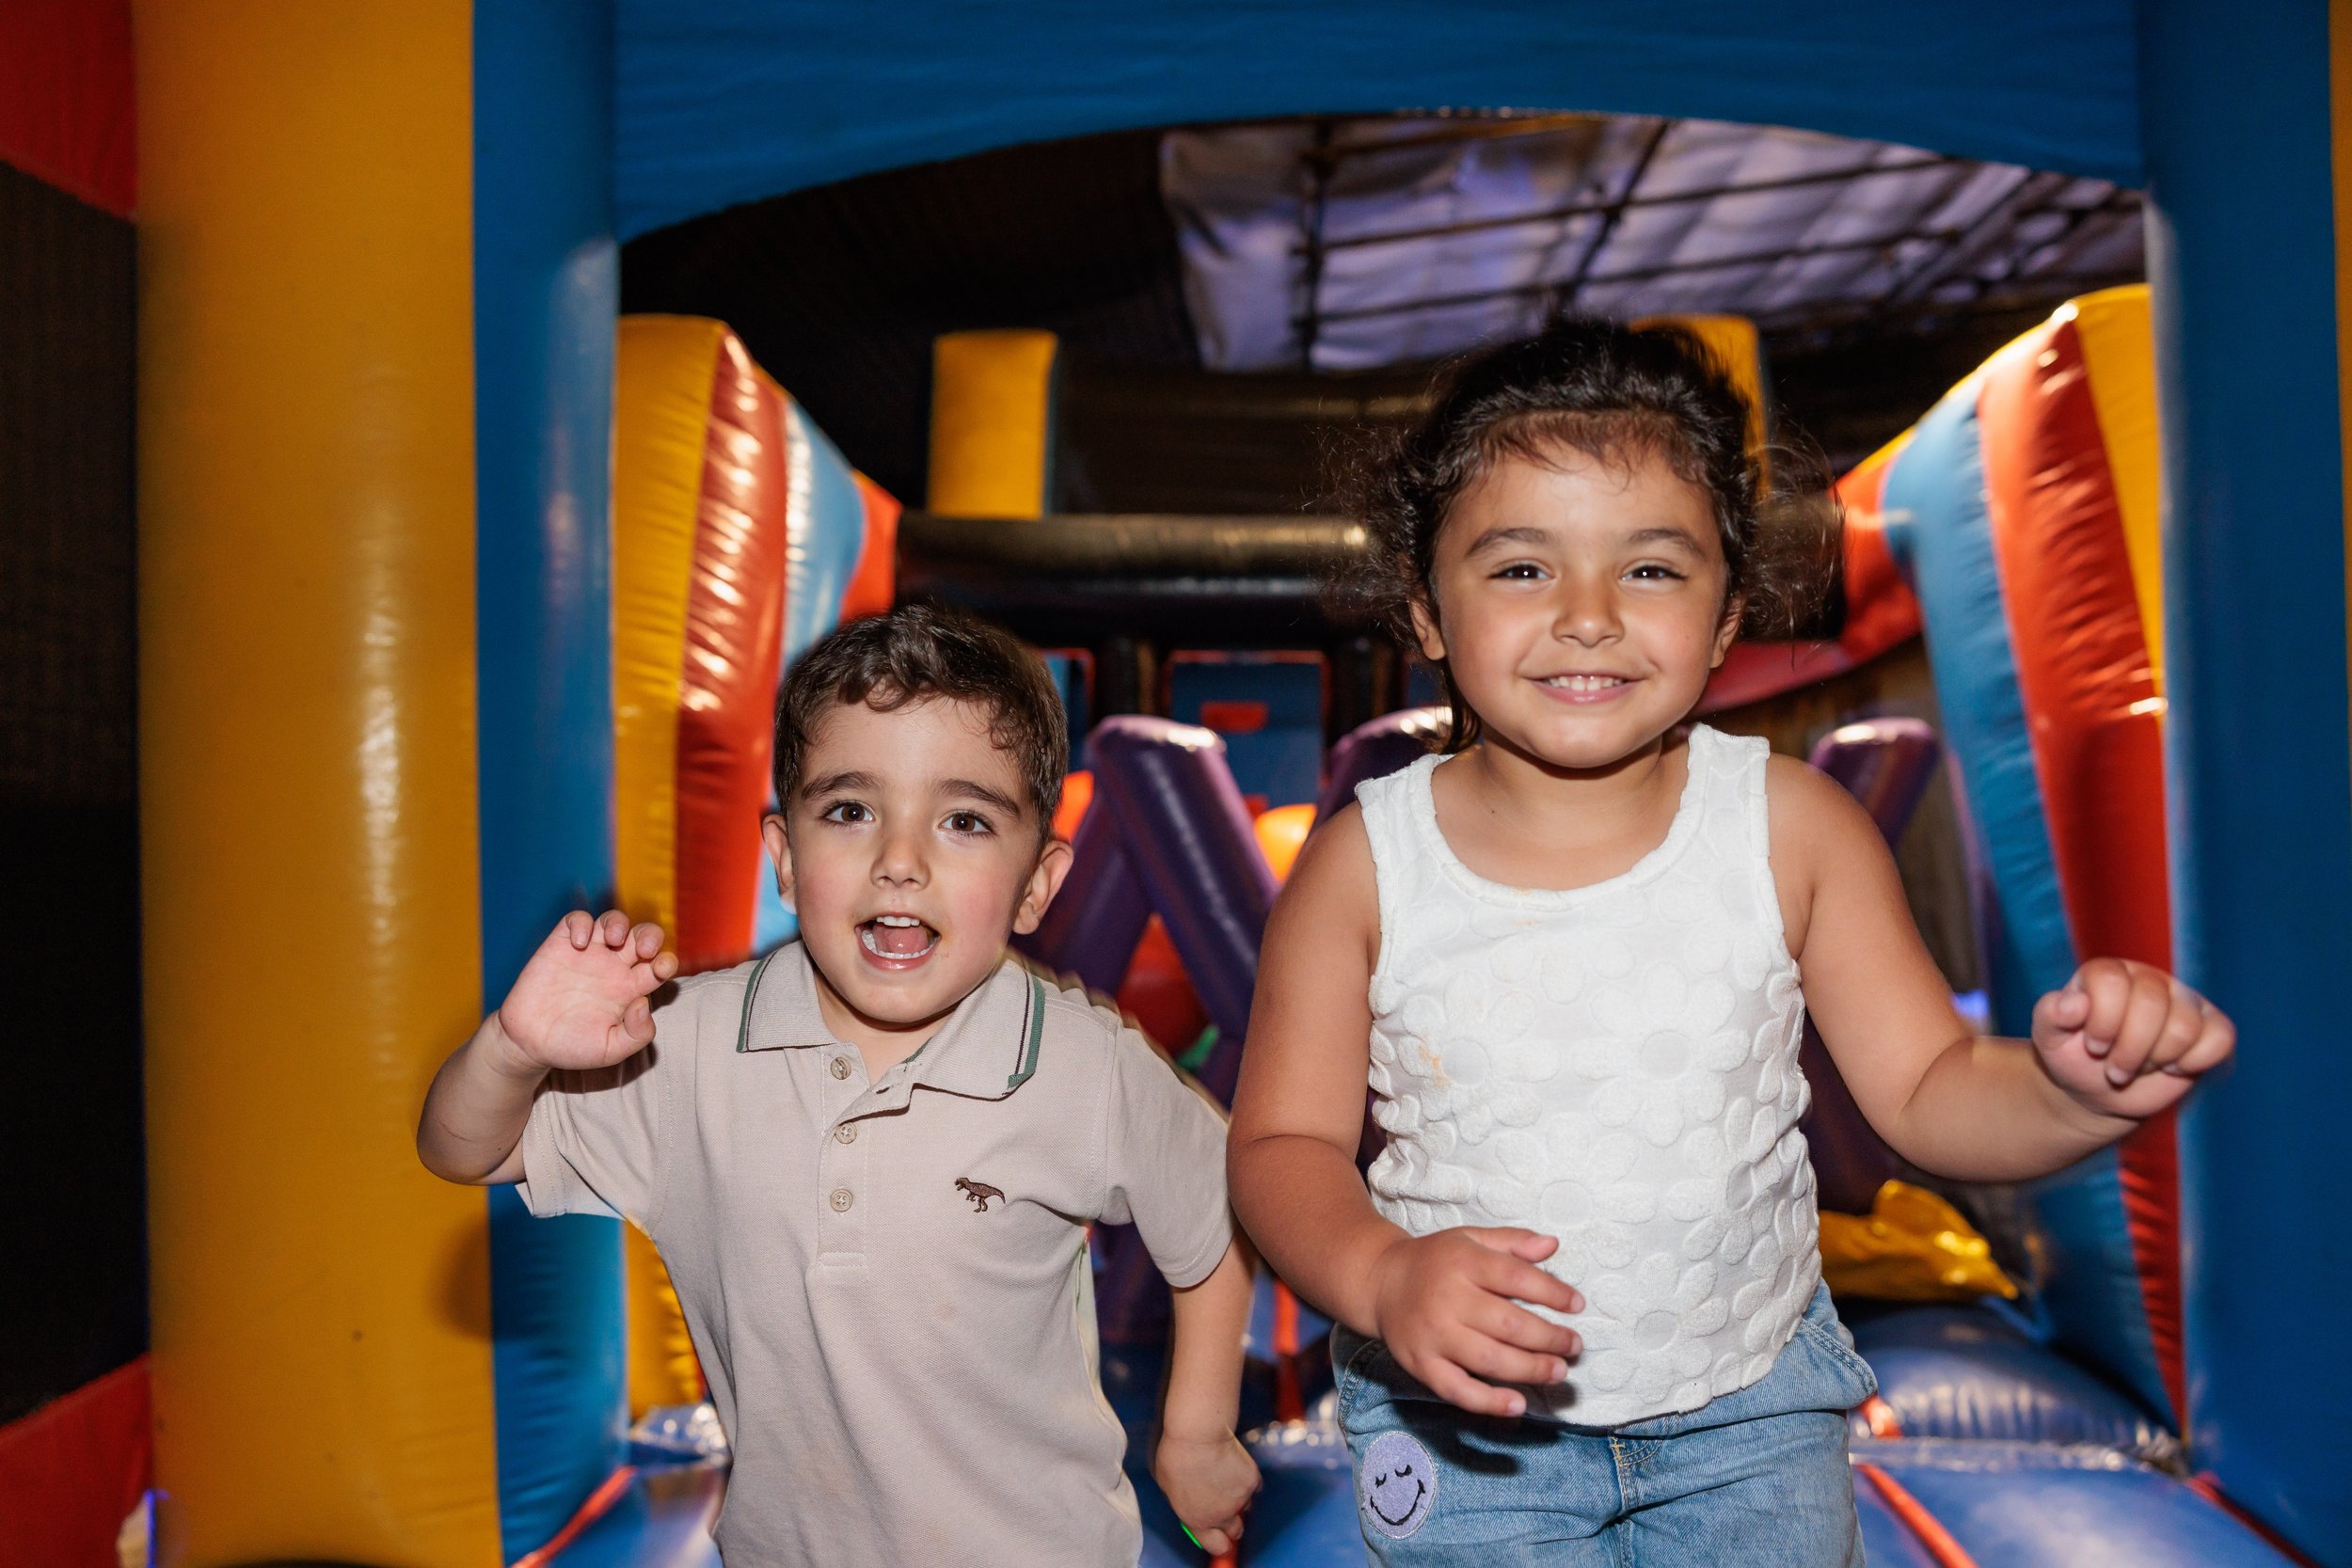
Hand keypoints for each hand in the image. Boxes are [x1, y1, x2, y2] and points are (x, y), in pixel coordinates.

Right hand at [493, 910, 678, 1074]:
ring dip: (619, 923)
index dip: (667, 961)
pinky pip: (577, 920)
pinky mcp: (561, 946)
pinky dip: (582, 924)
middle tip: (645, 949)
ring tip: (613, 940)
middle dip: (651, 935)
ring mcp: (588, 954)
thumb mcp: (610, 1050)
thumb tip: (644, 1003)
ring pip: (613, 922)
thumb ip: (636, 1034)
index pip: (659, 965)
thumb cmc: (571, 1047)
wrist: (529, 1043)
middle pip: (643, 936)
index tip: (662, 969)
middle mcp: (613, 967)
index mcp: (630, 989)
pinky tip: (579, 944)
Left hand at [1152, 1429, 1258, 1556]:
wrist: (1197, 1436)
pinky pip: (1253, 1487)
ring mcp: (1239, 1499)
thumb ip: (1183, 1503)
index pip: (1216, 1545)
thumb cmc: (1176, 1457)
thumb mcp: (1168, 1488)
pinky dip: (1246, 1480)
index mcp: (1198, 1520)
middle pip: (1236, 1531)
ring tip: (1226, 1478)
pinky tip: (1235, 1466)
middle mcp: (1221, 1515)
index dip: (1219, 1543)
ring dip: (1238, 1499)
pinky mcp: (1251, 1481)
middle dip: (1232, 1523)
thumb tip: (1189, 1503)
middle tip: (1226, 1506)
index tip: (1221, 1539)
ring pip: (1245, 1506)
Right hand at [1368, 1227, 1583, 1416]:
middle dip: (1549, 1339)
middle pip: (1508, 1324)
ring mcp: (1434, 1336)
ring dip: (1530, 1370)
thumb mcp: (1470, 1239)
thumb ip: (1512, 1241)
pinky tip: (1517, 1404)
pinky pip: (1458, 1390)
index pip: (1516, 1277)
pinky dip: (1488, 1402)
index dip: (1552, 1292)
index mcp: (1463, 1262)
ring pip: (1489, 1360)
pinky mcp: (1421, 1365)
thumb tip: (1553, 1245)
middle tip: (1574, 1346)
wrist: (1379, 1283)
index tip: (1577, 1304)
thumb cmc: (1435, 1261)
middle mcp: (1447, 1299)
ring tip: (1558, 1371)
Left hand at [2032, 957, 2234, 1120]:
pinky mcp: (2211, 1026)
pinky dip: (2195, 1062)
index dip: (2103, 1023)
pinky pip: (2220, 1038)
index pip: (2111, 981)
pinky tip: (2173, 1066)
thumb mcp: (2048, 1039)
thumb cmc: (2072, 1058)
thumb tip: (2074, 1003)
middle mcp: (2148, 979)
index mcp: (2107, 973)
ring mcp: (2183, 1001)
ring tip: (2139, 1067)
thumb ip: (2050, 1014)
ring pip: (2184, 1027)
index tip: (2094, 1047)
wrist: (2100, 1092)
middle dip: (2129, 1050)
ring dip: (2156, 1060)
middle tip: (2114, 1068)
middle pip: (2151, 1004)